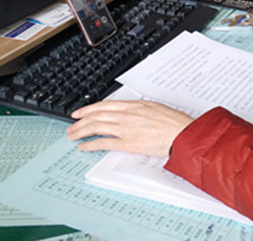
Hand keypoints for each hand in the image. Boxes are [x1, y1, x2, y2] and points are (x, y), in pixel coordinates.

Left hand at [66, 100, 193, 156]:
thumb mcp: (154, 107)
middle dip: (80, 122)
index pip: (104, 105)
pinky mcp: (127, 143)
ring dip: (81, 132)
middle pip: (96, 116)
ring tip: (72, 136)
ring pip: (96, 127)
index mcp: (133, 105)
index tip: (79, 112)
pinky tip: (83, 147)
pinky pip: (103, 143)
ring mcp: (125, 129)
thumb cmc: (173, 122)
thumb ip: (138, 108)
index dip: (88, 109)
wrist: (181, 133)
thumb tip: (129, 110)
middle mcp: (126, 115)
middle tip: (71, 126)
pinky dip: (90, 144)